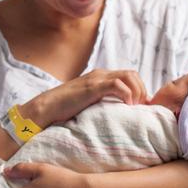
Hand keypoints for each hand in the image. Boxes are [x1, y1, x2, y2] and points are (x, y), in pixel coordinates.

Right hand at [25, 69, 147, 126]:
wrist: (46, 108)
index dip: (139, 90)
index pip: (128, 76)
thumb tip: (116, 113)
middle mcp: (100, 74)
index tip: (140, 107)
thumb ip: (100, 102)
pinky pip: (118, 85)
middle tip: (140, 108)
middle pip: (132, 74)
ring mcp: (96, 79)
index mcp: (99, 77)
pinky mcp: (92, 87)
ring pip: (129, 76)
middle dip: (142, 90)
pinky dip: (127, 95)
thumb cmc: (64, 110)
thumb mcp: (87, 102)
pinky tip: (126, 106)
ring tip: (134, 107)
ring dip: (137, 92)